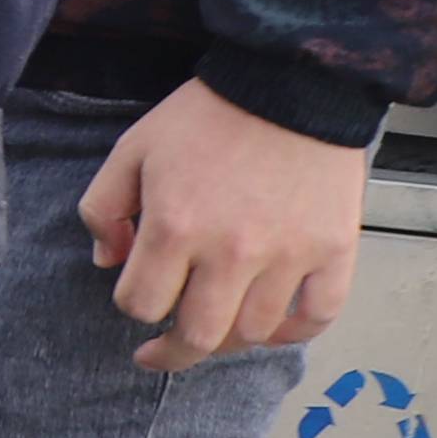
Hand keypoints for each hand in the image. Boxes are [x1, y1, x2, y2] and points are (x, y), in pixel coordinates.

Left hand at [83, 80, 366, 370]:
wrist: (289, 84)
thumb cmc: (206, 117)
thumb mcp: (132, 150)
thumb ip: (103, 208)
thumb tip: (106, 262)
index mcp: (175, 227)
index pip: (140, 304)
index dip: (131, 306)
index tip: (135, 297)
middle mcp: (232, 252)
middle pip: (198, 336)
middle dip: (170, 352)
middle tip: (160, 352)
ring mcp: (288, 256)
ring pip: (254, 333)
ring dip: (227, 339)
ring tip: (214, 326)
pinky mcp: (333, 252)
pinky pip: (317, 317)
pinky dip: (295, 333)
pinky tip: (272, 329)